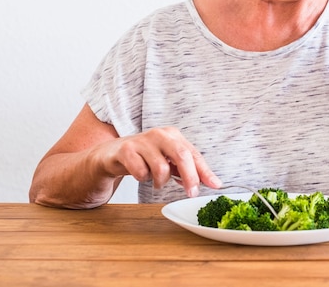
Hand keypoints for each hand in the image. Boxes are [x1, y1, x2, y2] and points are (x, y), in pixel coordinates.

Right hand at [102, 127, 221, 197]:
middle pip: (181, 155)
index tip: (215, 185)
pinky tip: (139, 173)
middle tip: (191, 193)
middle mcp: (160, 134)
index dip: (205, 171)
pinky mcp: (126, 150)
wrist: (112, 153)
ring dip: (160, 181)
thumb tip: (214, 182)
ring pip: (161, 168)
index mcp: (173, 135)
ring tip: (155, 180)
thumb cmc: (145, 157)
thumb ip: (189, 170)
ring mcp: (142, 141)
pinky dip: (142, 178)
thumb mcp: (169, 161)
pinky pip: (140, 172)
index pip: (193, 154)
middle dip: (190, 177)